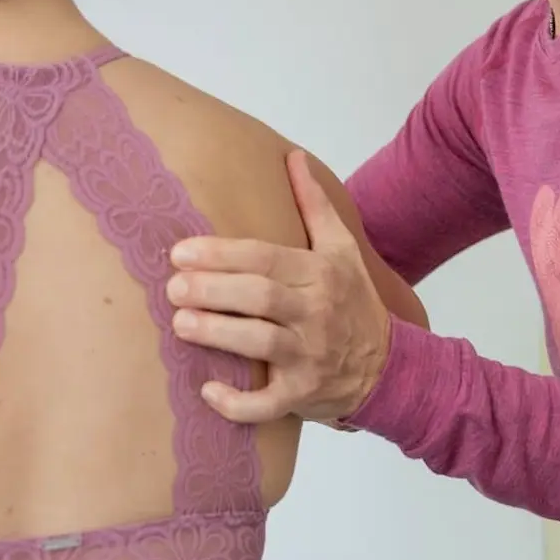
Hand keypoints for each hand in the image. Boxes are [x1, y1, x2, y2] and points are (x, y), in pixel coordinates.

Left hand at [167, 151, 390, 423]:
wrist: (388, 367)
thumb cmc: (353, 302)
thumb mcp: (343, 250)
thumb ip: (315, 206)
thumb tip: (293, 157)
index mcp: (322, 274)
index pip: (268, 258)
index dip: (222, 254)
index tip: (181, 252)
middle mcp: (318, 313)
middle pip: (261, 296)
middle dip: (213, 290)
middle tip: (172, 286)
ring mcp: (311, 357)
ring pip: (262, 343)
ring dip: (218, 334)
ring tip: (180, 324)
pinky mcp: (303, 396)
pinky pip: (268, 403)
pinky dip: (237, 403)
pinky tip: (206, 391)